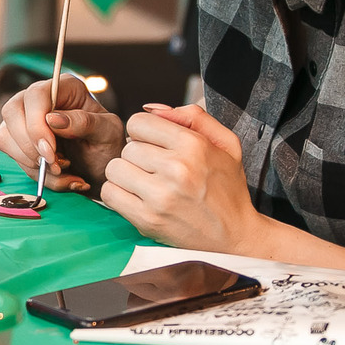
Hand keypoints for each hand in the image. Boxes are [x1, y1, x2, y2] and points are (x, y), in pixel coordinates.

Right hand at [0, 74, 124, 192]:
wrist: (103, 169)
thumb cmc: (107, 146)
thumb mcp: (107, 133)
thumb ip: (84, 122)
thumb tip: (52, 119)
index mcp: (65, 88)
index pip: (36, 95)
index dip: (36, 124)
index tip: (50, 151)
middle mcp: (41, 99)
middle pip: (12, 112)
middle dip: (29, 145)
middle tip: (55, 165)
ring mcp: (26, 119)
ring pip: (5, 136)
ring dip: (31, 162)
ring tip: (62, 170)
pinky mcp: (19, 141)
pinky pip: (12, 156)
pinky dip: (34, 173)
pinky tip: (57, 176)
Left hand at [100, 104, 270, 251]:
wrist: (235, 236)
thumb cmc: (228, 188)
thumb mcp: (225, 144)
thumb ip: (193, 116)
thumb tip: (151, 108)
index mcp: (193, 145)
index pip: (138, 122)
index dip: (143, 133)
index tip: (153, 146)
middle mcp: (177, 168)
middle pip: (126, 147)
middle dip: (136, 155)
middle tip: (153, 169)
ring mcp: (161, 195)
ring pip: (114, 168)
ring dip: (125, 174)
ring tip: (144, 182)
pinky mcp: (147, 220)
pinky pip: (110, 194)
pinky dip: (118, 194)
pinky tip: (136, 197)